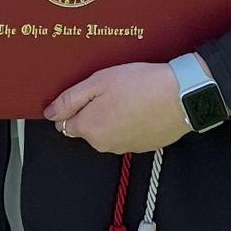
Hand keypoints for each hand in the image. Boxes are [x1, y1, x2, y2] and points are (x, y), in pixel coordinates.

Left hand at [44, 64, 187, 155]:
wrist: (181, 96)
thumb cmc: (140, 84)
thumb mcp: (98, 82)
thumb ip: (70, 100)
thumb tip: (50, 114)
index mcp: (89, 128)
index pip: (65, 123)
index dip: (73, 106)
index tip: (88, 92)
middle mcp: (103, 144)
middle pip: (86, 128)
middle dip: (92, 112)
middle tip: (110, 90)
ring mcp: (124, 147)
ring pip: (106, 131)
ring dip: (111, 117)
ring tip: (128, 95)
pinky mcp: (142, 146)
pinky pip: (126, 134)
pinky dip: (129, 122)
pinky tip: (140, 106)